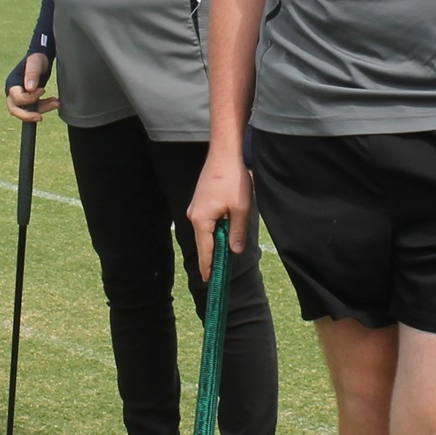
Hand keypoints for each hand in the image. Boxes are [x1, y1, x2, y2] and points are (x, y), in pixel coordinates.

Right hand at [6, 53, 57, 121]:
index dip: (29, 98)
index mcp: (12, 83)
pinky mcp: (30, 98)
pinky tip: (55, 102)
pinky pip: (35, 107)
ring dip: (42, 109)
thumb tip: (29, 88)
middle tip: (40, 117)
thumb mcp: (35, 63)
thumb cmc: (37, 58)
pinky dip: (45, 106)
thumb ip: (32, 74)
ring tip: (56, 103)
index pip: (16, 97)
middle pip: (15, 109)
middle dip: (27, 115)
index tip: (42, 90)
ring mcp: (21, 95)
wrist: (42, 58)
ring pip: (27, 110)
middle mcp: (14, 91)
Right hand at [186, 149, 253, 275]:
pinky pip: (207, 220)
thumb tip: (234, 251)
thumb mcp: (241, 209)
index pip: (205, 249)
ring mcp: (196, 206)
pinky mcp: (200, 200)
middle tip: (217, 273)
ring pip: (206, 229)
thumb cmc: (233, 180)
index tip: (208, 280)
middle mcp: (194, 215)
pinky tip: (224, 229)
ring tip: (223, 252)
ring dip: (215, 239)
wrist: (224, 154)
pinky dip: (214, 228)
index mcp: (202, 219)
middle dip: (212, 255)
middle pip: (204, 240)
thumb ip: (237, 232)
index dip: (207, 266)